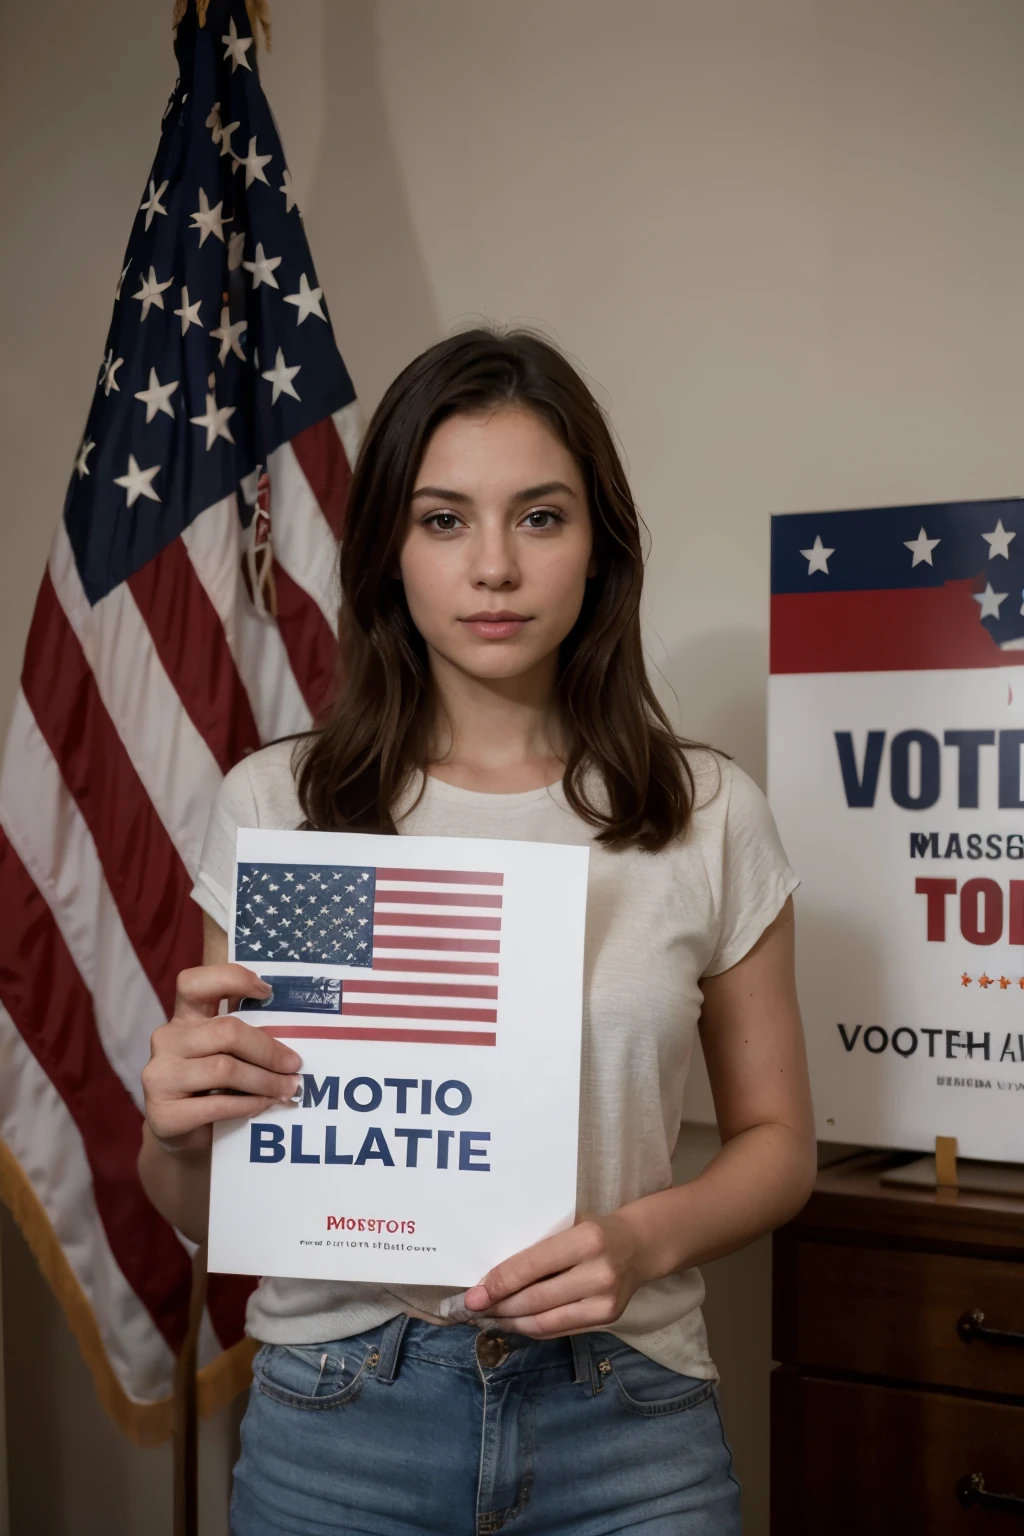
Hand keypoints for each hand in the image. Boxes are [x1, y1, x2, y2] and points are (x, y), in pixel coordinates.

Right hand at [141, 964, 301, 1160]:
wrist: (186, 1137)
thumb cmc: (214, 1087)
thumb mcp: (227, 1053)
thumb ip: (244, 1038)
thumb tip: (294, 1037)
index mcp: (184, 1017)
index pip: (194, 982)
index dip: (231, 978)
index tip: (267, 992)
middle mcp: (167, 1040)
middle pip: (225, 1031)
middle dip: (267, 1049)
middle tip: (295, 1065)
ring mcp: (160, 1076)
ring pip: (224, 1069)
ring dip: (265, 1081)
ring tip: (288, 1089)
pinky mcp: (162, 1113)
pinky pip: (216, 1105)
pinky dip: (248, 1105)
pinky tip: (265, 1105)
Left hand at [462, 1213, 651, 1337]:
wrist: (640, 1246)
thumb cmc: (595, 1230)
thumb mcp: (570, 1225)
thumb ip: (540, 1248)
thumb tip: (492, 1277)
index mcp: (587, 1239)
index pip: (532, 1266)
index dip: (500, 1282)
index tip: (475, 1293)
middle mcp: (599, 1272)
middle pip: (536, 1298)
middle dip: (500, 1306)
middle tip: (474, 1309)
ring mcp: (606, 1300)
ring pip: (546, 1320)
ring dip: (512, 1322)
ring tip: (489, 1318)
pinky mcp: (608, 1319)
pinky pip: (560, 1329)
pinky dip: (533, 1328)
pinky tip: (515, 1323)